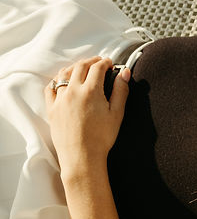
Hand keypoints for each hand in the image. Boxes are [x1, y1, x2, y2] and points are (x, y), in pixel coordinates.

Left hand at [45, 57, 129, 176]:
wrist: (82, 157)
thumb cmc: (101, 138)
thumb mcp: (117, 113)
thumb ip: (121, 90)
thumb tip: (124, 73)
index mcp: (91, 91)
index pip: (97, 67)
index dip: (105, 62)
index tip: (110, 63)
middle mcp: (73, 92)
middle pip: (80, 67)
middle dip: (91, 61)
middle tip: (99, 62)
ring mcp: (60, 99)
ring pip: (64, 74)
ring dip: (75, 67)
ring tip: (83, 69)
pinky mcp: (51, 108)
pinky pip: (51, 87)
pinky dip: (58, 80)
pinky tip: (64, 81)